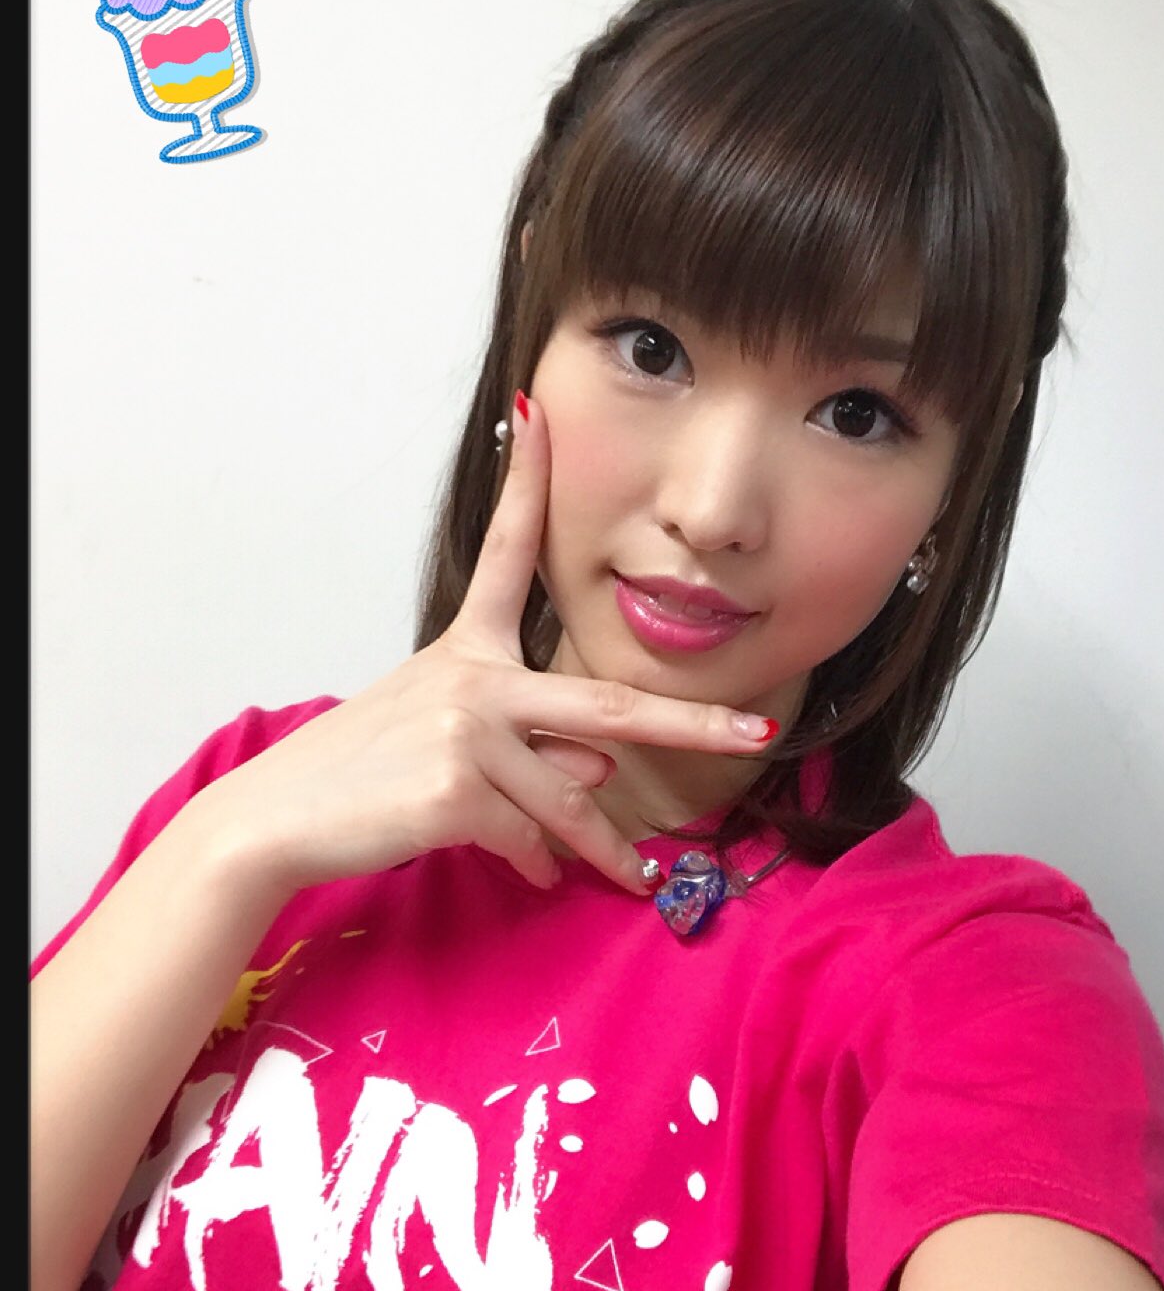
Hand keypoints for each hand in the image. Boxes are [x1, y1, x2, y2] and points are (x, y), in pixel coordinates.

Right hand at [204, 391, 777, 898]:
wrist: (281, 817)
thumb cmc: (366, 770)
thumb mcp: (449, 735)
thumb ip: (531, 745)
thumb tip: (600, 773)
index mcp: (468, 647)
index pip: (504, 551)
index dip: (527, 482)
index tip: (539, 412)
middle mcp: (474, 677)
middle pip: (608, 708)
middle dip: (692, 722)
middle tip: (755, 730)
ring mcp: (468, 730)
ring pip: (571, 799)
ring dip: (602, 848)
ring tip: (627, 878)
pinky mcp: (458, 788)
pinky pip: (530, 836)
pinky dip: (536, 863)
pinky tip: (531, 873)